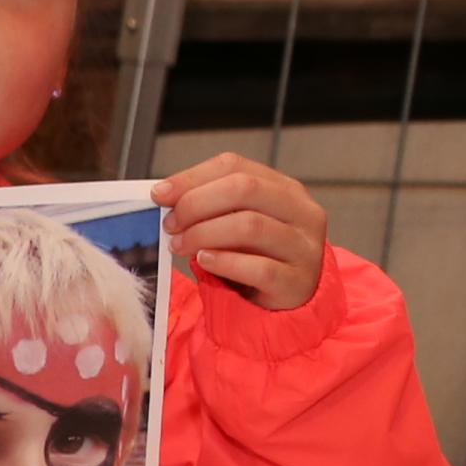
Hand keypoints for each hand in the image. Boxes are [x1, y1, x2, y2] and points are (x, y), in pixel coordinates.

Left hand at [153, 152, 326, 311]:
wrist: (286, 299)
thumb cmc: (255, 256)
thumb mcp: (234, 223)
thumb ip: (209, 205)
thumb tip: (164, 195)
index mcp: (285, 189)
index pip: (235, 166)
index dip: (192, 177)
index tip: (160, 194)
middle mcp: (302, 212)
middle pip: (245, 189)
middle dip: (196, 204)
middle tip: (170, 224)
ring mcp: (305, 247)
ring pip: (250, 225)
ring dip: (203, 234)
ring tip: (180, 245)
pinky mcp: (297, 281)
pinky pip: (259, 267)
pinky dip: (224, 262)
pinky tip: (204, 261)